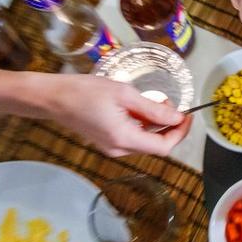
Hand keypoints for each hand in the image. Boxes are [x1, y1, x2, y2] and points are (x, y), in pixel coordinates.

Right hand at [35, 73, 190, 156]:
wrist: (53, 98)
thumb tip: (177, 117)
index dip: (180, 133)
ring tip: (155, 102)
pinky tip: (139, 108)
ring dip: (156, 125)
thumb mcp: (124, 94)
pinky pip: (133, 138)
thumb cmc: (85, 91)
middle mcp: (120, 149)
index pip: (164, 146)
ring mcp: (112, 148)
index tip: (187, 116)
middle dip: (169, 127)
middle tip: (171, 104)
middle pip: (156, 146)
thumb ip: (153, 109)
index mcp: (125, 139)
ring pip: (145, 141)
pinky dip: (142, 125)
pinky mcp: (107, 142)